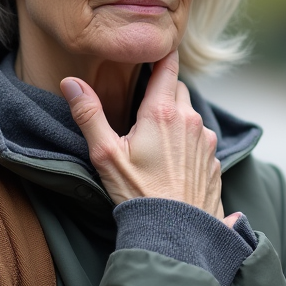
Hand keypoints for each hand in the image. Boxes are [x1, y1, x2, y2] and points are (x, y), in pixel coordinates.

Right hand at [60, 51, 223, 219]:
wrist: (176, 235)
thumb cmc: (137, 195)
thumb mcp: (105, 154)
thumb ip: (89, 114)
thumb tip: (71, 83)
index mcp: (163, 112)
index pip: (168, 66)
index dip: (161, 55)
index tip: (153, 50)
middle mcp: (191, 120)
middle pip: (179, 89)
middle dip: (163, 90)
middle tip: (142, 104)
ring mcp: (206, 141)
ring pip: (191, 116)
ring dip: (177, 119)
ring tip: (155, 140)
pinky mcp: (214, 161)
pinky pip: (200, 141)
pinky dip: (188, 143)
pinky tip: (172, 163)